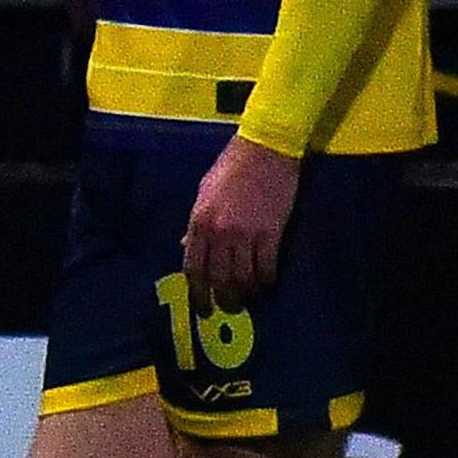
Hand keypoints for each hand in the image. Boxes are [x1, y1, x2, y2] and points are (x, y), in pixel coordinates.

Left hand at [182, 133, 298, 313]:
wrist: (265, 150)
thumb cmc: (232, 167)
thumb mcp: (204, 192)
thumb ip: (195, 223)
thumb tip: (186, 245)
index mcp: (198, 222)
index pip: (193, 267)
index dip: (197, 292)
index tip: (202, 306)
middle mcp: (218, 233)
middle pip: (218, 279)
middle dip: (223, 299)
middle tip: (229, 307)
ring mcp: (245, 234)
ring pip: (242, 278)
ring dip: (246, 292)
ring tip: (250, 296)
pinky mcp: (271, 233)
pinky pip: (267, 267)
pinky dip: (267, 280)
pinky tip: (268, 282)